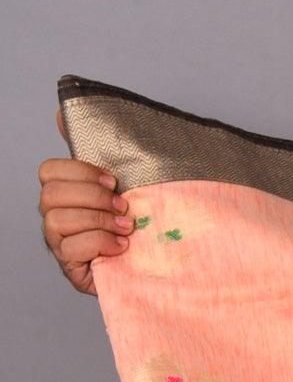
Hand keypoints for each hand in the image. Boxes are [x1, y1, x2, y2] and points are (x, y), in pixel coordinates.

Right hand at [39, 106, 130, 295]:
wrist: (153, 267)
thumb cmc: (135, 222)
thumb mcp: (122, 184)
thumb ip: (98, 151)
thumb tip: (62, 112)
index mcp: (65, 193)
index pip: (49, 171)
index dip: (80, 172)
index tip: (113, 181)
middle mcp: (56, 217)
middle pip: (51, 195)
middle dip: (92, 198)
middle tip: (123, 206)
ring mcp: (60, 244)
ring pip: (58, 221)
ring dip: (98, 221)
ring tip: (126, 228)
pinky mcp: (71, 269)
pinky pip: (71, 249)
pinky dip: (99, 243)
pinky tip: (120, 247)